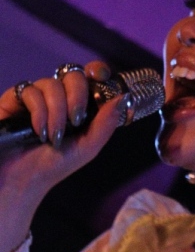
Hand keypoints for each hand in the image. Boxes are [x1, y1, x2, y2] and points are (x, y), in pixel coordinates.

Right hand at [0, 61, 121, 251]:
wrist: (21, 180)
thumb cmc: (54, 165)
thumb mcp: (88, 147)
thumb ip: (106, 123)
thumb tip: (122, 98)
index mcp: (78, 103)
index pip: (90, 76)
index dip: (97, 70)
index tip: (101, 77)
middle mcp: (58, 96)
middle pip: (73, 75)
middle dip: (78, 96)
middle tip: (76, 120)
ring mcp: (36, 96)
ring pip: (53, 84)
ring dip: (58, 111)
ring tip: (54, 136)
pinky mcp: (15, 99)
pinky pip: (31, 91)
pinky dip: (39, 111)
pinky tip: (39, 132)